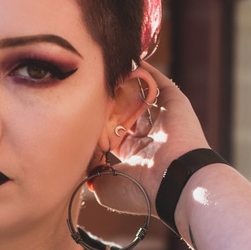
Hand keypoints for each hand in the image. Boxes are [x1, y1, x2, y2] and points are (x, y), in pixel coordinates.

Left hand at [90, 62, 209, 216]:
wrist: (176, 182)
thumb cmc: (140, 190)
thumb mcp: (105, 188)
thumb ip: (90, 174)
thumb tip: (79, 164)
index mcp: (134, 156)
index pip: (110, 133)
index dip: (94, 125)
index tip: (74, 116)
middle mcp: (148, 136)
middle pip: (123, 111)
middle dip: (105, 101)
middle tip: (86, 88)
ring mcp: (162, 118)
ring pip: (139, 94)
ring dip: (123, 82)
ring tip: (102, 68)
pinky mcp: (175, 103)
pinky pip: (157, 81)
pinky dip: (144, 70)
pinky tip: (124, 59)